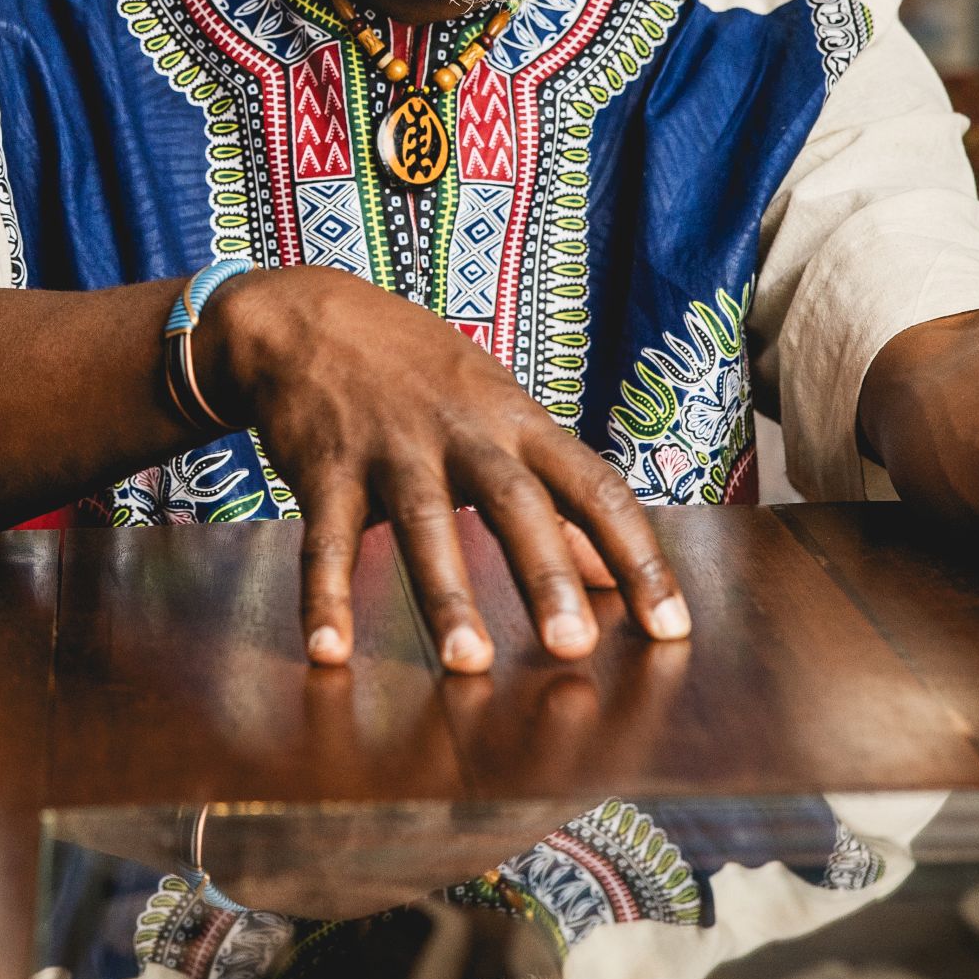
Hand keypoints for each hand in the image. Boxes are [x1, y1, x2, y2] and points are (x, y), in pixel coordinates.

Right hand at [198, 265, 690, 673]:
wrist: (308, 316)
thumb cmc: (418, 373)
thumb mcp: (497, 412)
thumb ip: (555, 493)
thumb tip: (617, 576)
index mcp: (517, 421)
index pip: (594, 487)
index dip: (637, 557)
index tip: (670, 628)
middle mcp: (462, 431)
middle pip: (514, 502)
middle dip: (545, 575)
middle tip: (573, 648)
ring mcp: (391, 447)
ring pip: (425, 522)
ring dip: (446, 594)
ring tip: (467, 662)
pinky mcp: (326, 467)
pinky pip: (326, 538)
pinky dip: (325, 595)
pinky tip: (329, 650)